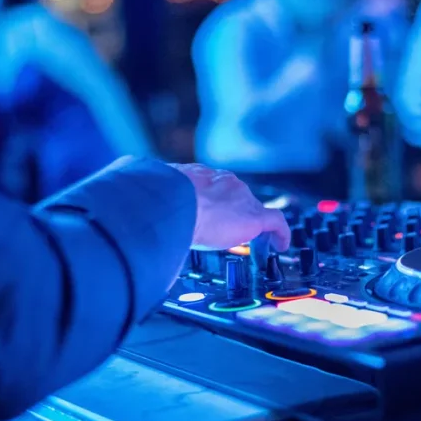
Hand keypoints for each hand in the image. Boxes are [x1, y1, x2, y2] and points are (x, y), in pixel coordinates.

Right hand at [166, 163, 290, 251]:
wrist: (175, 203)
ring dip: (252, 225)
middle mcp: (223, 182)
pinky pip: (276, 222)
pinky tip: (281, 245)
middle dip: (233, 213)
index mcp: (199, 175)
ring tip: (255, 241)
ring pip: (253, 210)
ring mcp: (241, 197)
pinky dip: (280, 233)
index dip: (215, 202)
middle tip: (229, 233)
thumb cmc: (161, 202)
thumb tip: (140, 201)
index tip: (212, 213)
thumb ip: (158, 200)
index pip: (213, 187)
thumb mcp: (157, 198)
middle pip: (235, 197)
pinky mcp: (254, 216)